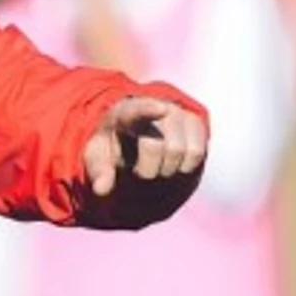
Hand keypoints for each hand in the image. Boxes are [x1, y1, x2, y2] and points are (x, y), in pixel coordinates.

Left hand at [84, 96, 207, 197]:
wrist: (137, 128)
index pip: (136, 111)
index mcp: (124, 112)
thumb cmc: (115, 144)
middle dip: (145, 170)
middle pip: (156, 147)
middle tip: (138, 170)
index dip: (148, 111)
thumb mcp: (99, 155)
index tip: (161, 109)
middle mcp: (155, 105)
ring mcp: (177, 112)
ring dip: (166, 169)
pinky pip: (196, 153)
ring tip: (155, 164)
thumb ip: (98, 171)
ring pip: (180, 151)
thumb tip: (100, 190)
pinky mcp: (195, 121)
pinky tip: (172, 162)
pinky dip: (184, 166)